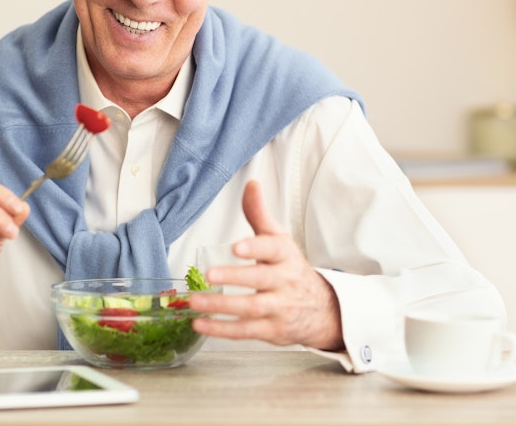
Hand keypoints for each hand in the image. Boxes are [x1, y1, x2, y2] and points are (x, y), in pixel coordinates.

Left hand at [189, 180, 343, 350]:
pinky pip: (246, 331)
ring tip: (194, 302)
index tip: (236, 246)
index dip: (255, 247)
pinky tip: (200, 324)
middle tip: (209, 274)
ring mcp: (279, 308)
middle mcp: (285, 282)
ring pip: (252, 308)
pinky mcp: (272, 330)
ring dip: (222, 306)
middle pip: (261, 280)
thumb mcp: (278, 239)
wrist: (320, 308)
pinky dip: (222, 329)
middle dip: (235, 277)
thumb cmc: (289, 268)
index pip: (272, 249)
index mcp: (285, 255)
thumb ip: (259, 214)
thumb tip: (251, 184)